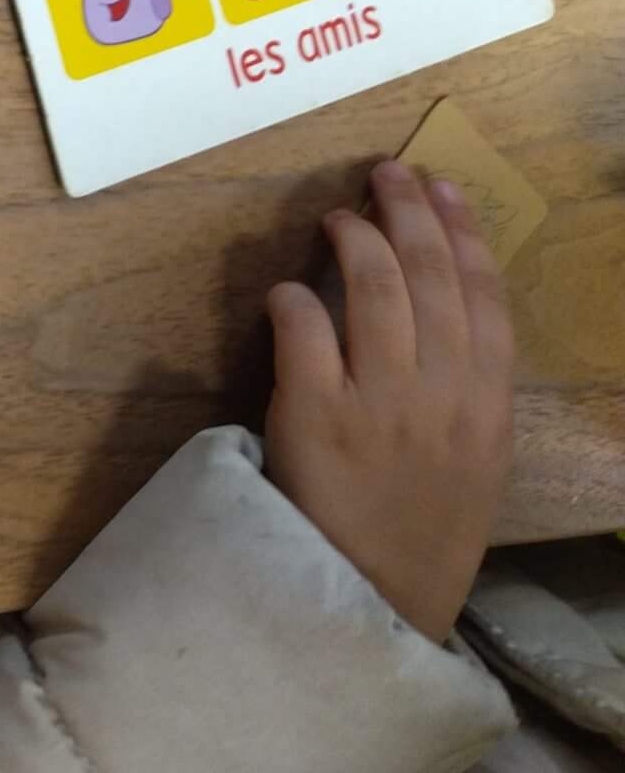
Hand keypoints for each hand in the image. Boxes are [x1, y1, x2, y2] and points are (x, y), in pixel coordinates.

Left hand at [263, 159, 514, 644]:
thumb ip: (464, 385)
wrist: (376, 598)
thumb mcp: (475, 457)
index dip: (463, 233)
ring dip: (352, 239)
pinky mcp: (313, 416)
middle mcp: (440, 395)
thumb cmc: (422, 524)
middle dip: (408, 213)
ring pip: (371, 291)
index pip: (484, 298)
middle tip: (384, 174)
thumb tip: (435, 306)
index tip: (444, 187)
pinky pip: (304, 332)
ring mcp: (378, 404)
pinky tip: (284, 290)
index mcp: (487, 405)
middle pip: (429, 278)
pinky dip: (293, 300)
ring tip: (336, 217)